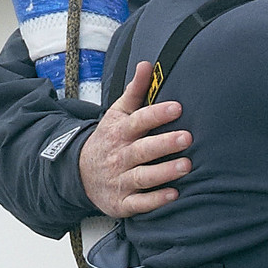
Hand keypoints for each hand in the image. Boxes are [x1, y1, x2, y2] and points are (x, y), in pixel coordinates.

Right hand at [77, 63, 191, 217]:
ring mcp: (120, 180)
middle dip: (164, 143)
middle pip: (142, 150)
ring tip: (187, 165)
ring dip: (164, 172)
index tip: (177, 107)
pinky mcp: (122, 202)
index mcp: (119, 132)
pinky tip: (174, 195)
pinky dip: (155, 200)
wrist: (80, 174)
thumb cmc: (109, 140)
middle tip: (187, 137)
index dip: (157, 114)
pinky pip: (139, 203)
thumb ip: (135, 92)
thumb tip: (147, 64)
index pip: (138, 121)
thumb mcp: (117, 114)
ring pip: (143, 176)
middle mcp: (119, 156)